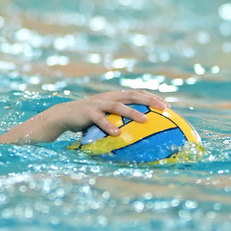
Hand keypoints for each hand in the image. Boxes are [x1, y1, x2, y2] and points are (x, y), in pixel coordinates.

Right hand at [0, 89, 168, 144]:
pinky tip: (117, 134)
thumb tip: (138, 137)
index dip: (152, 97)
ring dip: (132, 112)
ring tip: (144, 120)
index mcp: (114, 96)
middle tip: (163, 108)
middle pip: (132, 95)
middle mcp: (108, 97)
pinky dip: (109, 126)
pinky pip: (100, 120)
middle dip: (149, 100)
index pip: (137, 93)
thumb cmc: (87, 119)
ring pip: (118, 106)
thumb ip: (118, 121)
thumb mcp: (104, 117)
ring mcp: (98, 103)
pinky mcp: (87, 112)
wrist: (63, 115)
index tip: (167, 106)